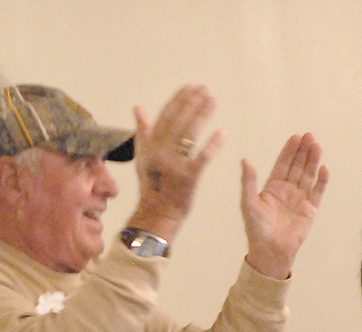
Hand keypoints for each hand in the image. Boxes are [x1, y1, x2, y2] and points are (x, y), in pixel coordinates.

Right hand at [128, 85, 224, 239]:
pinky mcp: (188, 177)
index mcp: (151, 145)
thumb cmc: (153, 186)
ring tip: (213, 101)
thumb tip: (138, 107)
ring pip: (189, 134)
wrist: (157, 213)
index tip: (189, 87)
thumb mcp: (143, 157)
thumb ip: (143, 132)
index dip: (178, 100)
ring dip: (202, 115)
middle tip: (205, 89)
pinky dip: (212, 145)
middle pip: (179, 121)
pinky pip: (201, 158)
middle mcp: (161, 152)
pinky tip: (222, 132)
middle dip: (192, 103)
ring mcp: (174, 164)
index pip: (166, 117)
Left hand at [242, 132, 329, 278]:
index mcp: (273, 187)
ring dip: (313, 161)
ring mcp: (300, 200)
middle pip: (298, 166)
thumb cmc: (256, 228)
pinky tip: (325, 168)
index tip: (296, 136)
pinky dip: (322, 181)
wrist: (270, 251)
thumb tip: (245, 160)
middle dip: (304, 151)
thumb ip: (248, 182)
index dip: (289, 151)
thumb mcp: (248, 203)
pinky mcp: (310, 210)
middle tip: (310, 136)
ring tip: (318, 145)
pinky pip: (318, 192)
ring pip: (308, 176)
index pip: (283, 164)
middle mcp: (288, 190)